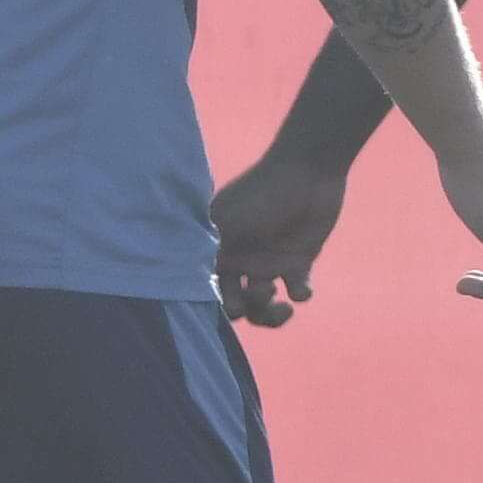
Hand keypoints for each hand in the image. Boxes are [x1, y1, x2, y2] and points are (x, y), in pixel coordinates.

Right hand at [211, 151, 350, 327]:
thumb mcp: (224, 223)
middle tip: (251, 297)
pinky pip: (297, 291)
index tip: (223, 302)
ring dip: (268, 312)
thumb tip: (176, 283)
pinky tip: (301, 290)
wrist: (306, 171)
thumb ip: (202, 252)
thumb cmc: (259, 194)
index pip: (207, 288)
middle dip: (241, 310)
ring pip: (263, 305)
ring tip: (275, 295)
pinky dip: (300, 295)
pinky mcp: (298, 261)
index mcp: (217, 250)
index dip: (211, 303)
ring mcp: (269, 262)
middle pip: (235, 304)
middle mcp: (241, 260)